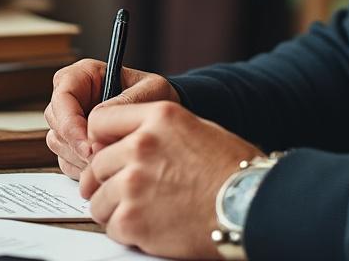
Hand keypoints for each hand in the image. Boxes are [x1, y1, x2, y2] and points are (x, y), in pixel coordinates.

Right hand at [43, 59, 178, 178]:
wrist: (163, 118)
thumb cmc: (157, 96)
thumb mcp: (151, 91)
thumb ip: (124, 103)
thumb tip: (95, 123)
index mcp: (84, 75)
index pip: (62, 97)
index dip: (70, 123)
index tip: (89, 146)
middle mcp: (72, 97)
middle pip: (56, 122)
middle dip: (76, 144)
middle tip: (101, 159)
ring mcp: (70, 121)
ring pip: (57, 143)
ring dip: (79, 158)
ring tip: (109, 162)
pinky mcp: (73, 143)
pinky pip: (66, 160)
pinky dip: (82, 169)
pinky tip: (106, 167)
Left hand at [80, 101, 260, 258]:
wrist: (251, 207)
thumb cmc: (234, 171)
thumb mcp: (195, 128)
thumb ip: (155, 130)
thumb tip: (125, 141)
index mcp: (158, 118)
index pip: (100, 120)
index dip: (100, 141)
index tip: (105, 154)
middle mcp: (141, 146)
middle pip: (98, 164)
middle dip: (108, 181)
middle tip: (126, 192)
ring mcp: (133, 183)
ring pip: (98, 198)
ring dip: (114, 208)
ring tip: (141, 212)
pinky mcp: (132, 218)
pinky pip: (110, 225)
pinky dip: (125, 230)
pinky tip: (148, 227)